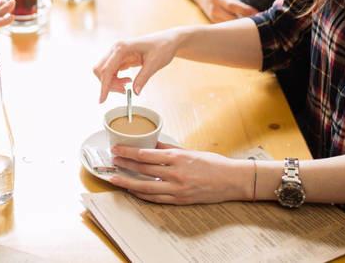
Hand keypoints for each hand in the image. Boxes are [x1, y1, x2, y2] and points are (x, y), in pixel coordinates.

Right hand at [92, 30, 182, 101]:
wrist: (168, 40)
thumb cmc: (162, 47)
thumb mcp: (154, 64)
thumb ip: (143, 78)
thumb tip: (135, 92)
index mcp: (122, 48)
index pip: (106, 70)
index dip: (103, 86)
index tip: (102, 100)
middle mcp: (116, 48)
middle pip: (101, 70)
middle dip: (108, 84)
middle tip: (124, 91)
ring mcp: (117, 52)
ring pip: (105, 71)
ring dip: (112, 82)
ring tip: (127, 86)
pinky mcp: (120, 57)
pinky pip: (111, 70)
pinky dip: (116, 79)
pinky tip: (127, 81)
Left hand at [108, 143, 249, 204]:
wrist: (231, 180)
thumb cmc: (212, 163)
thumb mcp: (189, 151)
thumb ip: (168, 148)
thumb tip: (150, 144)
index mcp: (177, 157)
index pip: (145, 154)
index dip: (128, 152)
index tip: (116, 149)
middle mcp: (175, 173)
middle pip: (142, 169)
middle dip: (124, 165)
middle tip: (112, 161)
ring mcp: (177, 189)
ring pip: (145, 187)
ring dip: (128, 183)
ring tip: (116, 179)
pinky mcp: (180, 200)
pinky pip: (156, 198)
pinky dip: (142, 195)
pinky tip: (133, 191)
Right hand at [189, 0, 258, 22]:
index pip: (232, 5)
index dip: (245, 10)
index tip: (258, 12)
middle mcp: (214, 8)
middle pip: (233, 18)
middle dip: (248, 20)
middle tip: (264, 18)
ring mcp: (214, 17)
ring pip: (231, 25)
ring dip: (244, 25)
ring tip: (259, 21)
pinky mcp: (215, 23)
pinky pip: (229, 27)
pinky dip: (239, 26)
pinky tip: (249, 23)